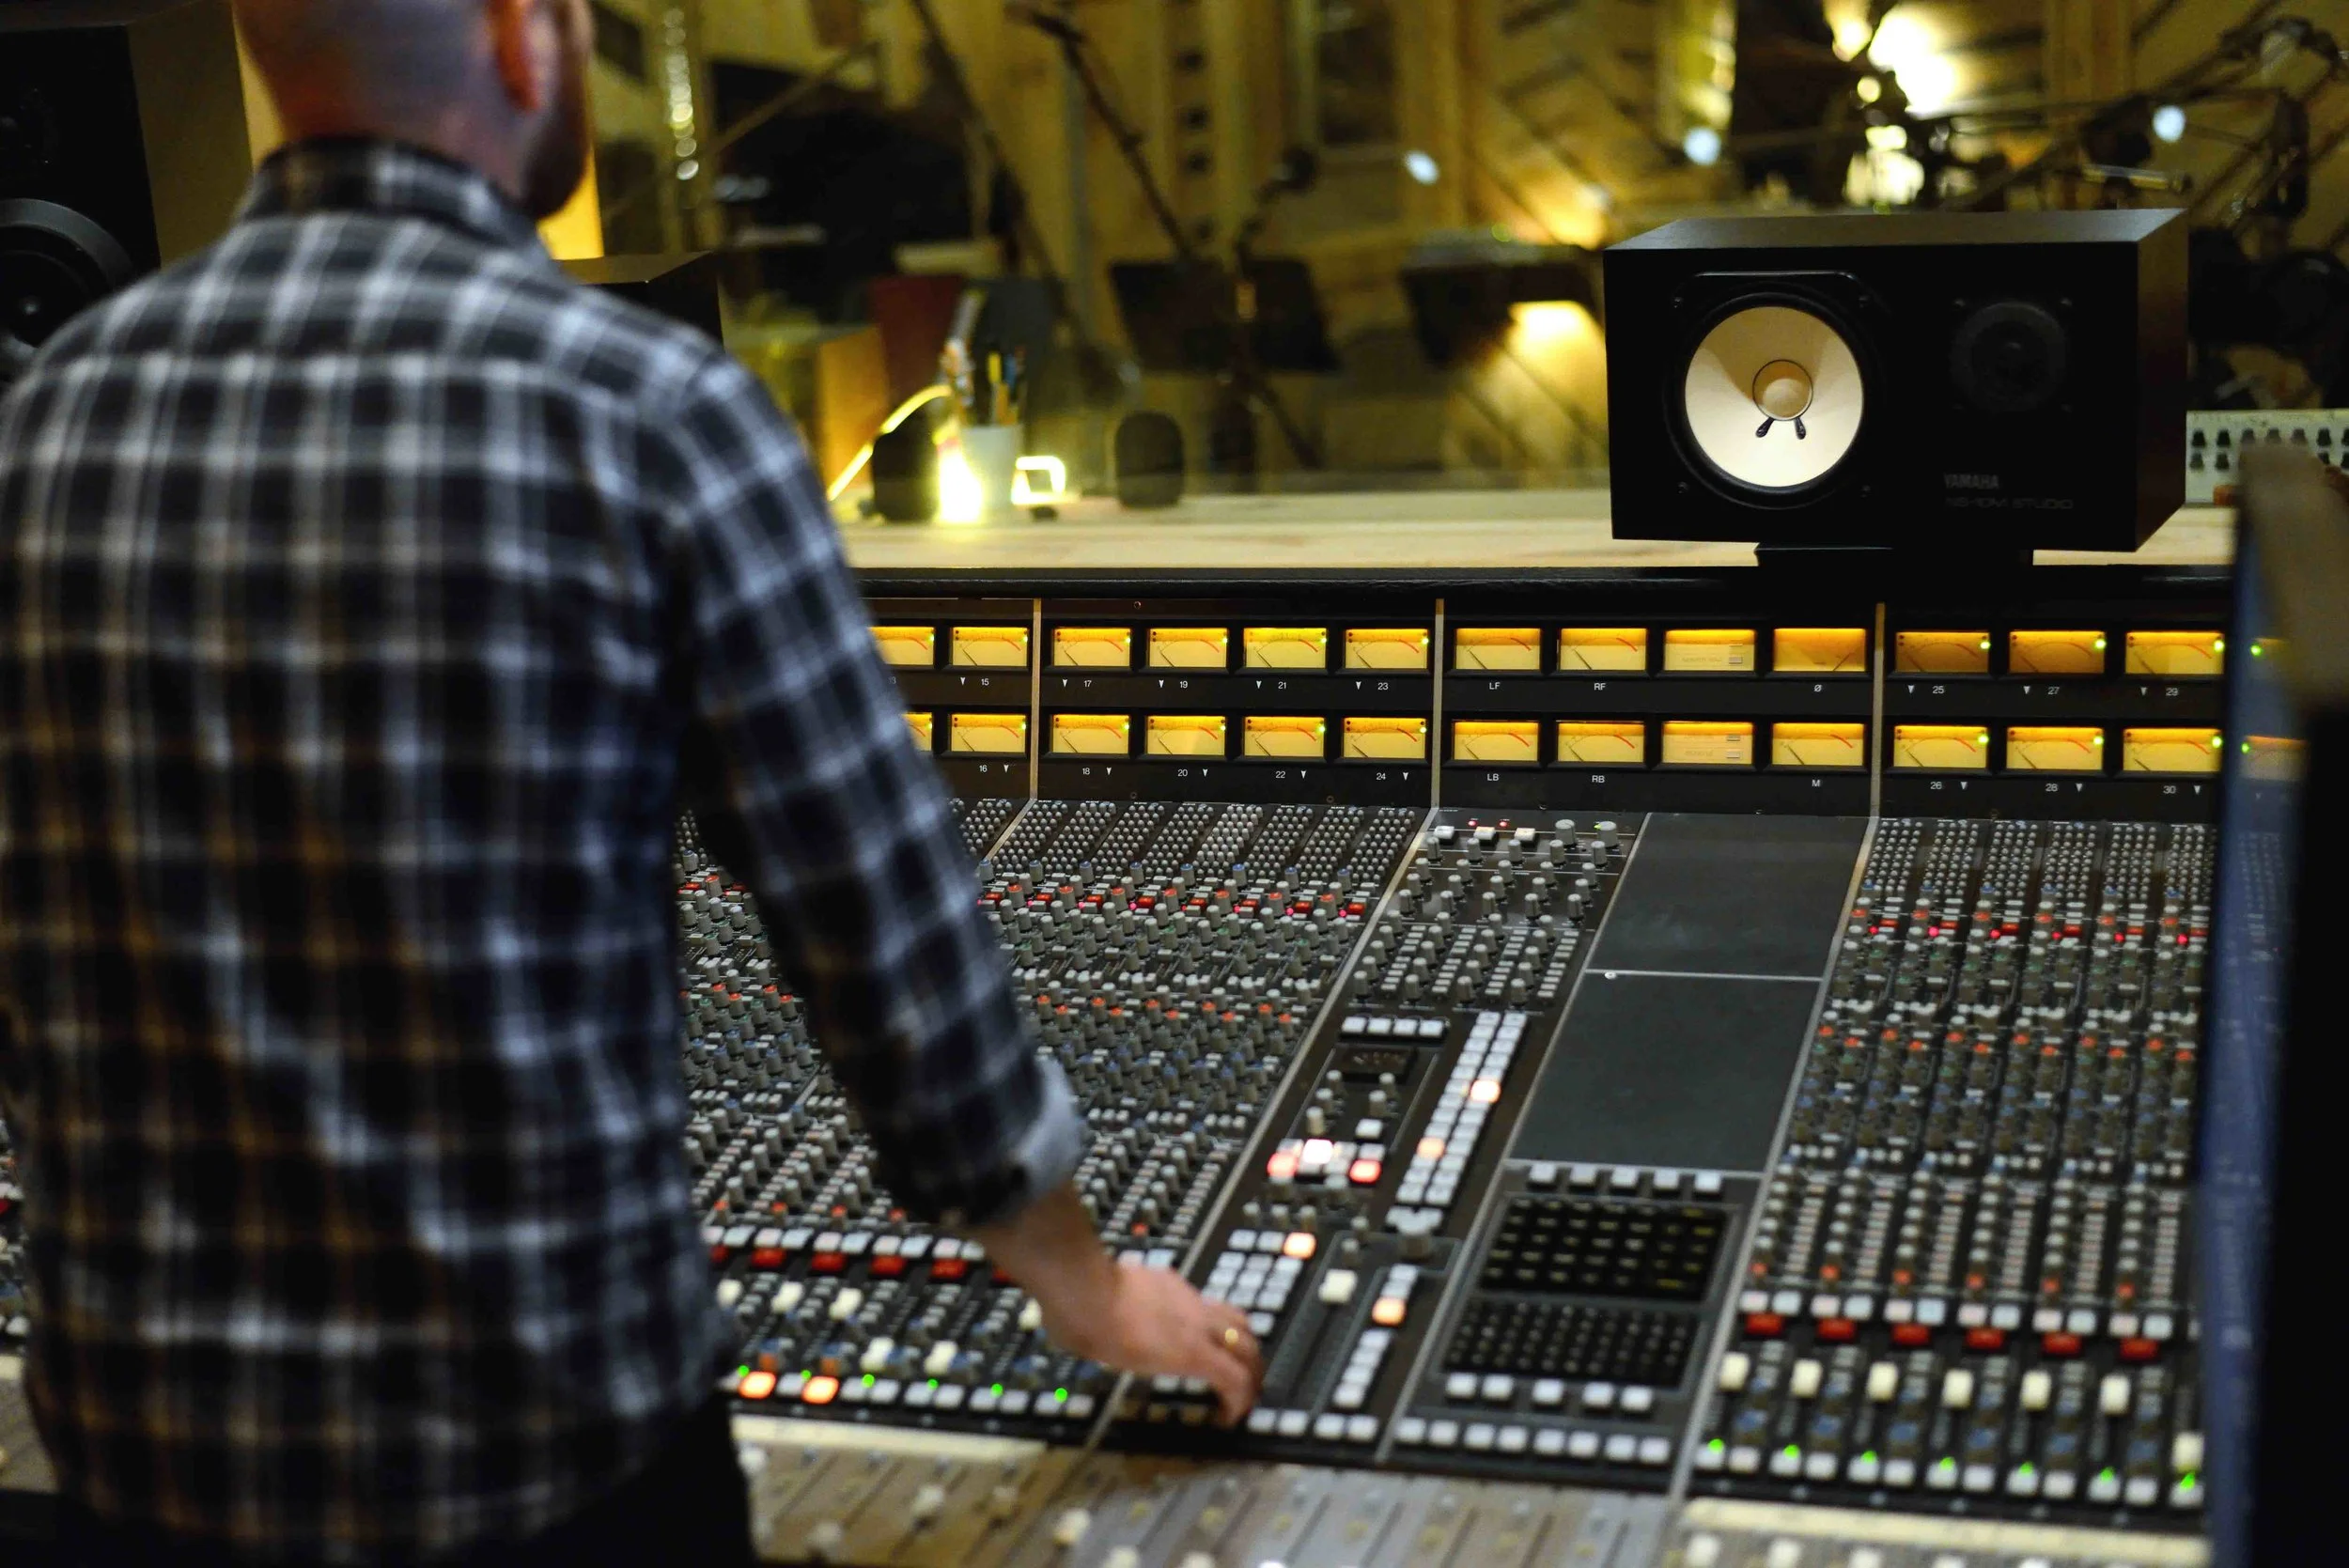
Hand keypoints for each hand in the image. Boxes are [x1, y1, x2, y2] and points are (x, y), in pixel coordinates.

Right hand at [973, 1184, 1263, 1424]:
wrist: (1084, 1290)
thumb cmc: (1074, 1294)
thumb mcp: (1087, 1298)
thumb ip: (1087, 1308)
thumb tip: (1059, 1318)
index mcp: (1162, 1286)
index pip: (1201, 1304)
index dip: (1213, 1327)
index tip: (1207, 1348)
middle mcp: (1187, 1302)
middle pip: (1238, 1322)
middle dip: (1247, 1351)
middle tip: (1245, 1378)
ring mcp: (1195, 1325)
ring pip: (1246, 1347)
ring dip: (1249, 1374)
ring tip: (1243, 1401)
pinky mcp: (1195, 1354)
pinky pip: (1232, 1378)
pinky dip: (1239, 1399)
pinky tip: (1230, 1417)